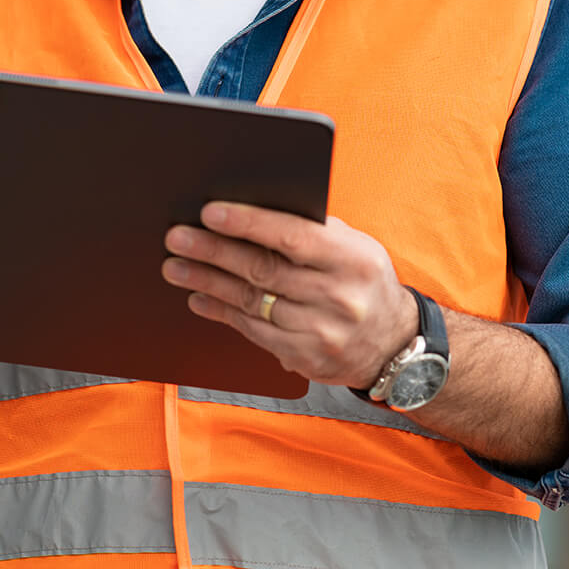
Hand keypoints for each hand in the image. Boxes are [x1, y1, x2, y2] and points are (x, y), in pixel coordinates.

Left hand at [161, 202, 416, 388]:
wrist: (392, 343)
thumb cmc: (363, 280)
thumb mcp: (354, 246)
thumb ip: (312, 229)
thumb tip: (249, 209)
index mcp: (352, 259)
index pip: (292, 236)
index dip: (248, 223)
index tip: (210, 212)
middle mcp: (338, 297)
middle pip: (263, 270)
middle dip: (213, 252)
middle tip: (177, 237)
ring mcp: (321, 332)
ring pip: (252, 302)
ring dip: (207, 283)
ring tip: (175, 266)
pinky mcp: (305, 358)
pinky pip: (254, 331)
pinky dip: (222, 312)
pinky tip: (199, 298)